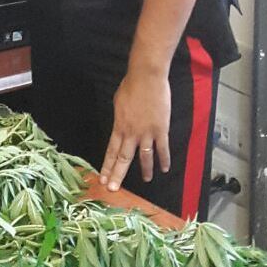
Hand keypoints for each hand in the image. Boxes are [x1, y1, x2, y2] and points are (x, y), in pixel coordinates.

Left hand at [99, 67, 170, 191]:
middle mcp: (131, 133)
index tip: (102, 179)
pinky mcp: (161, 129)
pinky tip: (164, 168)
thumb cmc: (131, 86)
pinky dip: (164, 159)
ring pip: (144, 157)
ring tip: (147, 180)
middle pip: (123, 158)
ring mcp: (147, 133)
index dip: (106, 166)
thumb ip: (120, 118)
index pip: (111, 151)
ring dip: (145, 170)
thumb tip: (121, 125)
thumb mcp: (118, 103)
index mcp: (119, 127)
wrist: (146, 77)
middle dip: (118, 175)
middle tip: (113, 189)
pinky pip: (162, 148)